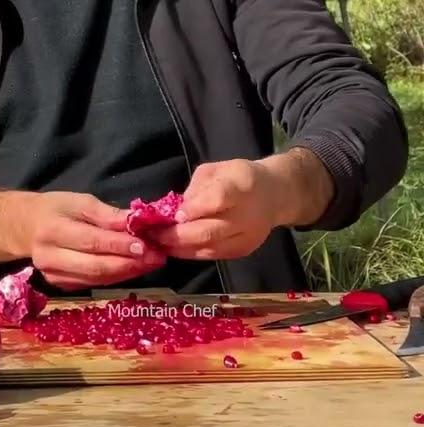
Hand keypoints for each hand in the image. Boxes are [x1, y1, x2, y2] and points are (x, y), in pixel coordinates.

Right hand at [27, 191, 166, 290]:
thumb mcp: (78, 201)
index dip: (120, 245)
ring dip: (129, 271)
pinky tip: (133, 267)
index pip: (91, 242)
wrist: (25, 228)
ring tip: (152, 262)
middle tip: (157, 257)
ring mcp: (54, 276)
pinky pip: (95, 283)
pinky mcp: (61, 285)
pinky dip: (117, 276)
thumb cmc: (54, 209)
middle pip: (96, 266)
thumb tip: (136, 222)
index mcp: (52, 231)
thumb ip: (106, 214)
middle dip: (130, 263)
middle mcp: (50, 258)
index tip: (146, 244)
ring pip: (98, 279)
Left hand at [151, 159, 281, 259]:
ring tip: (158, 243)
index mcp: (240, 186)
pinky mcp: (245, 250)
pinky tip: (175, 249)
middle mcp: (247, 215)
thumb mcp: (215, 170)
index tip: (175, 215)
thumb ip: (196, 187)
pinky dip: (192, 254)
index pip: (217, 199)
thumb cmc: (236, 178)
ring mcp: (248, 236)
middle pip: (210, 231)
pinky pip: (215, 255)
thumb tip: (177, 208)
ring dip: (180, 248)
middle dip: (177, 235)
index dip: (194, 209)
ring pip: (210, 248)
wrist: (274, 195)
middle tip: (153, 234)